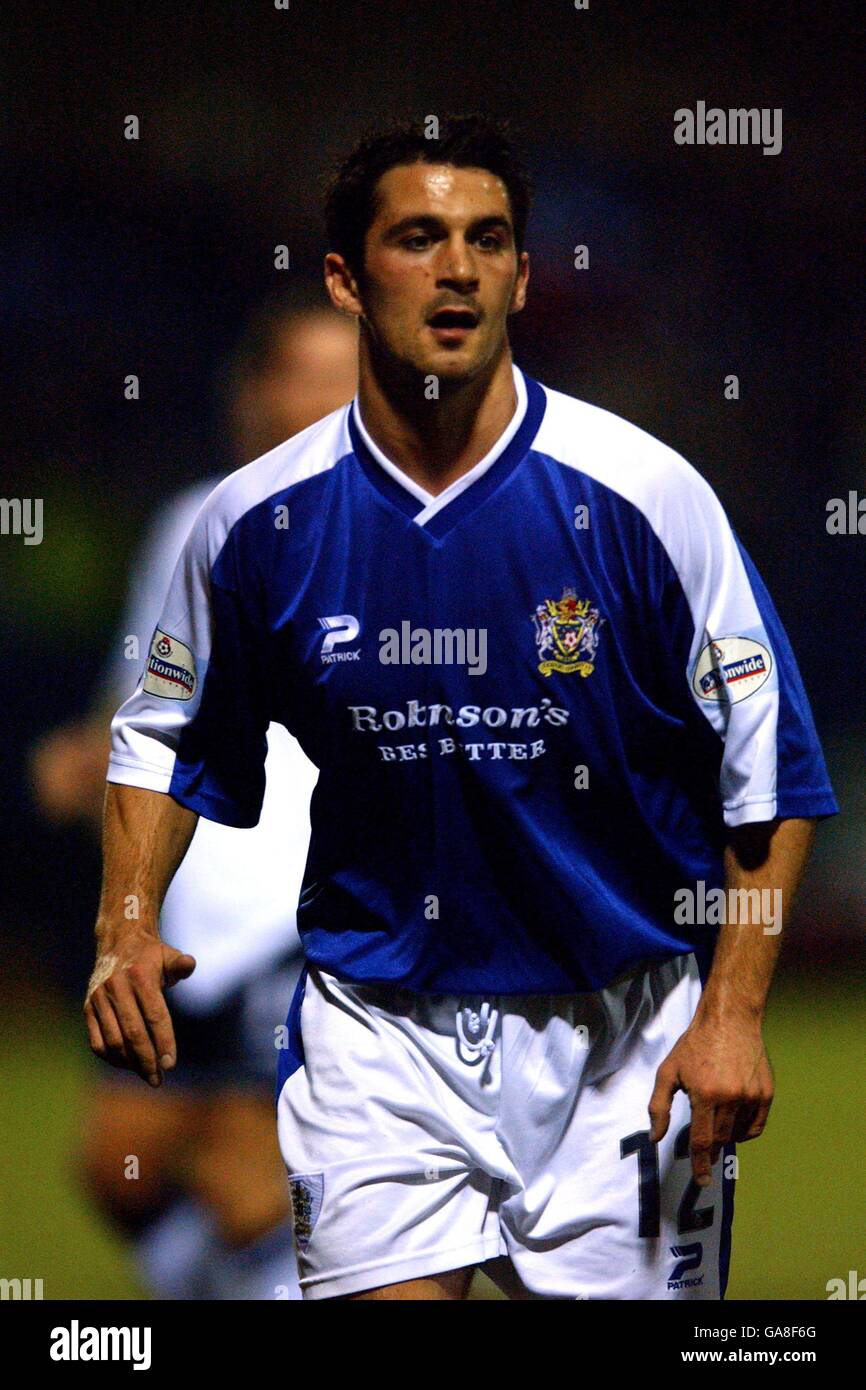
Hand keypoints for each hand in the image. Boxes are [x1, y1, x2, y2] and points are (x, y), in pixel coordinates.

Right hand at [84, 930, 195, 1086]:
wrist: (118, 942)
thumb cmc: (151, 955)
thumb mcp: (168, 954)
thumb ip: (181, 964)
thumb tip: (190, 964)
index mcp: (140, 975)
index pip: (155, 1016)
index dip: (164, 1041)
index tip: (170, 1064)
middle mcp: (116, 987)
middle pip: (133, 1033)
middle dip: (147, 1060)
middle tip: (158, 1079)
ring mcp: (98, 998)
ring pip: (113, 1041)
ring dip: (130, 1063)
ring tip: (147, 1075)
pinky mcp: (88, 1008)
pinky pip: (96, 1041)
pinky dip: (111, 1058)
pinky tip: (128, 1065)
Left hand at [648, 1015, 773, 1185]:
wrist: (729, 1020)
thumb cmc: (694, 1045)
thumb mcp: (668, 1071)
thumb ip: (659, 1107)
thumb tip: (655, 1138)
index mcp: (705, 1095)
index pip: (703, 1141)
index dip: (701, 1165)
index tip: (701, 1181)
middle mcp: (731, 1098)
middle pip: (720, 1139)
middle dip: (711, 1150)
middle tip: (704, 1151)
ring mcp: (752, 1096)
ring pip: (738, 1133)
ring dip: (726, 1137)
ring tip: (716, 1123)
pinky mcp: (766, 1092)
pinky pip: (756, 1125)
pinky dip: (745, 1131)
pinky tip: (734, 1123)